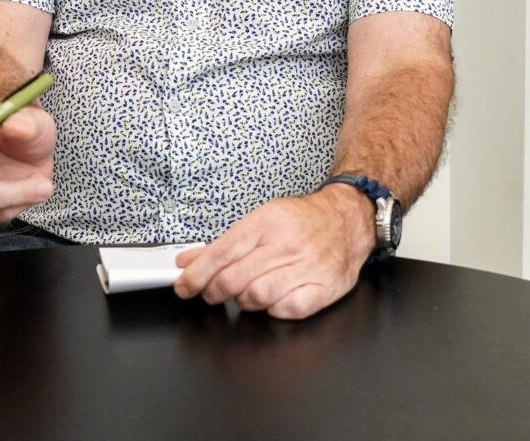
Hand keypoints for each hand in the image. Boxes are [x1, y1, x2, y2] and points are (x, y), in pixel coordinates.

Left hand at [172, 188, 375, 319]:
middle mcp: (286, 244)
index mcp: (267, 222)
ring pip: (256, 297)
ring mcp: (307, 266)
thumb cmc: (301, 221)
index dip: (197, 274)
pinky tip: (271, 299)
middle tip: (209, 292)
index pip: (221, 253)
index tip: (183, 286)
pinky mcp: (324, 287)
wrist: (347, 219)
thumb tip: (188, 260)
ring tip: (243, 292)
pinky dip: (272, 310)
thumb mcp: (260, 219)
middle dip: (213, 291)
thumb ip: (223, 243)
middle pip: (234, 278)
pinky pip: (286, 310)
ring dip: (242, 300)